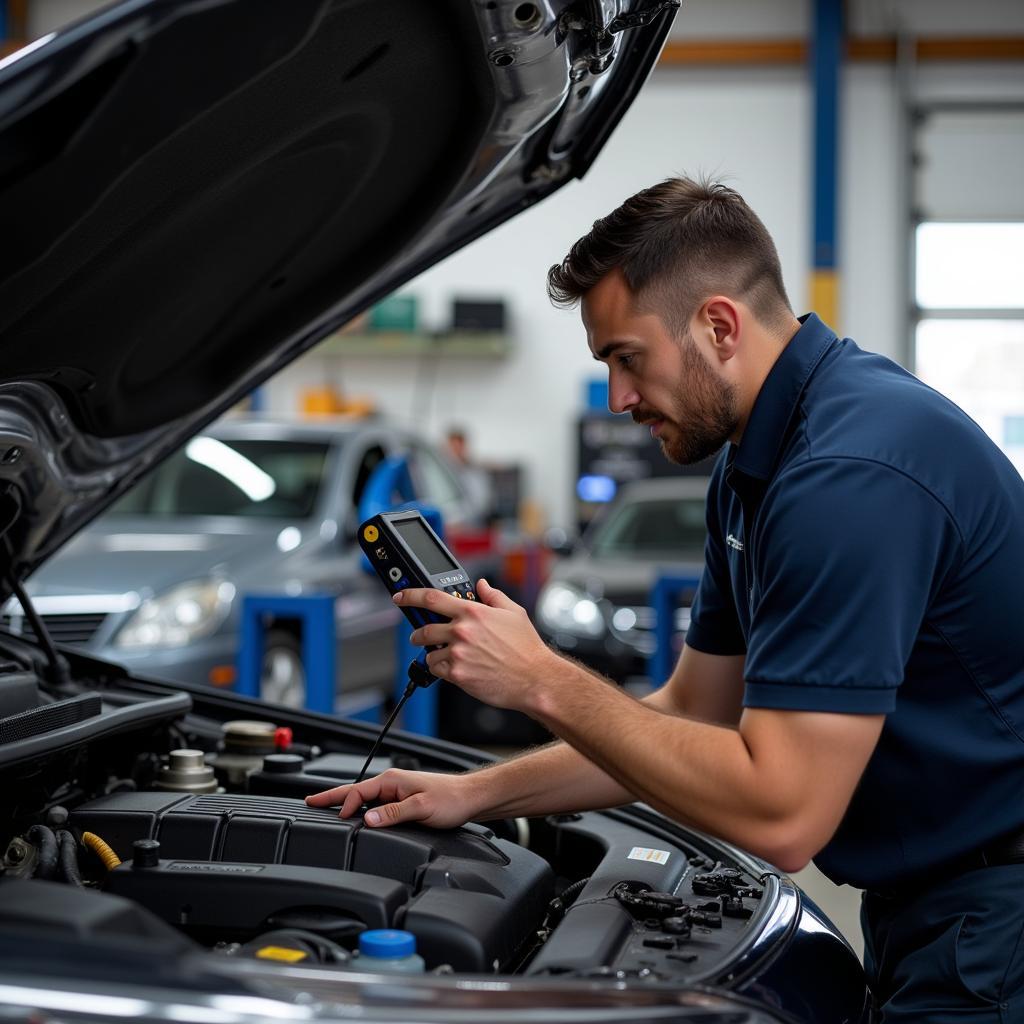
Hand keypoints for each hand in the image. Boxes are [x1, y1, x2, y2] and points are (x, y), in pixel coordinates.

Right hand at [304, 769, 477, 828]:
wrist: (471, 798)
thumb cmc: (451, 799)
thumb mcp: (421, 808)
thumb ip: (393, 814)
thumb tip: (367, 820)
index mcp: (392, 780)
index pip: (358, 792)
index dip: (344, 805)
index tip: (334, 819)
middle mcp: (392, 783)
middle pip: (355, 790)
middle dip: (332, 796)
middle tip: (310, 802)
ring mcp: (397, 791)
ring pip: (365, 798)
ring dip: (346, 802)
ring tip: (327, 808)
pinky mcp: (403, 800)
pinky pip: (376, 804)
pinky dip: (362, 808)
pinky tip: (358, 815)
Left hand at [397, 578, 559, 713]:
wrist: (533, 678)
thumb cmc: (526, 648)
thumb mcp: (513, 613)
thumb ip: (493, 596)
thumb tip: (481, 586)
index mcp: (472, 612)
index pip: (431, 598)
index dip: (410, 595)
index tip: (400, 597)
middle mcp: (462, 631)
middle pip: (423, 629)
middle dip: (418, 634)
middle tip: (420, 636)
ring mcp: (458, 653)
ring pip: (429, 653)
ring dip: (433, 654)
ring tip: (447, 656)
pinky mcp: (458, 675)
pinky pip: (437, 670)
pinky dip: (442, 669)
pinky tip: (455, 668)